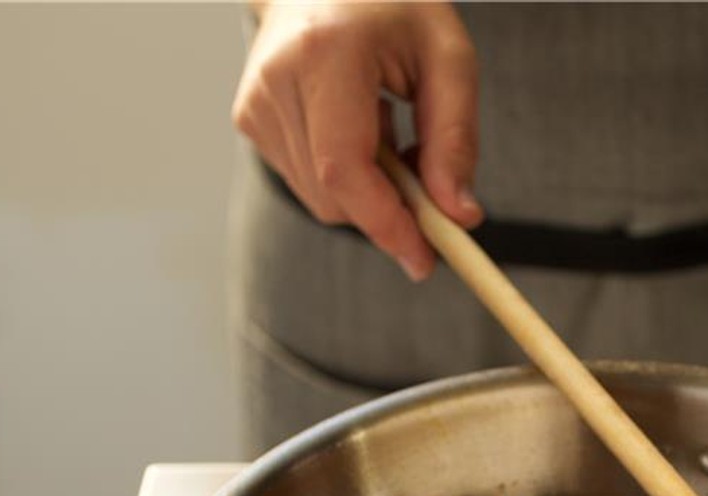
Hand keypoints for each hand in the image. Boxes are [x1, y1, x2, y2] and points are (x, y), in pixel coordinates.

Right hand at [233, 1, 481, 280]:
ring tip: (387, 127)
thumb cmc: (393, 6)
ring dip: (369, 189)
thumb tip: (458, 216)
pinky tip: (357, 127)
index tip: (424, 259)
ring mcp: (255, 103)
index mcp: (325, 54)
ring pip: (321, 198)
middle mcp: (276, 81)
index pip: (345, 168)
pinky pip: (308, 182)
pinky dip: (345, 176)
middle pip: (334, 196)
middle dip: (389, 210)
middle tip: (429, 180)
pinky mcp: (249, 120)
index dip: (385, 224)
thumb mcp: (447, 58)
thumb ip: (455, 139)